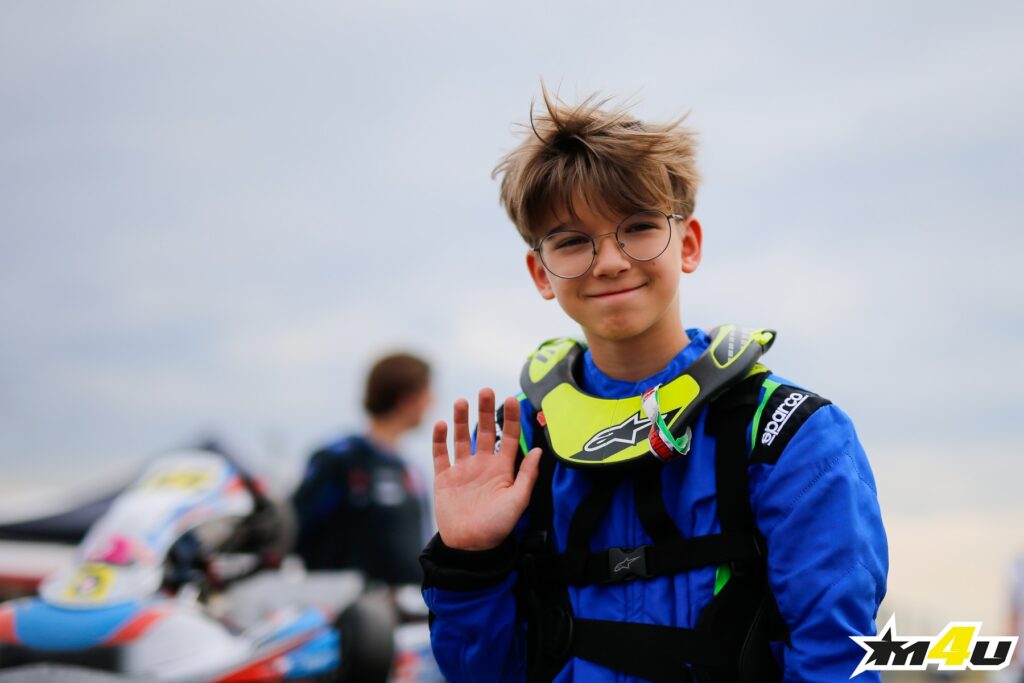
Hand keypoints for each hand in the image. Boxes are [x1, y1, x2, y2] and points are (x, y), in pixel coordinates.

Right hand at [432, 388, 541, 550]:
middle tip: (486, 391)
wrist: (470, 547)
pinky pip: (440, 454)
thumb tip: (539, 449)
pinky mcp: (444, 478)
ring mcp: (462, 470)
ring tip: (462, 401)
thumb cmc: (497, 527)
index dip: (510, 418)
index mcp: (502, 469)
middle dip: (485, 411)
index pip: (508, 437)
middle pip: (484, 431)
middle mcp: (482, 465)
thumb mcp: (518, 500)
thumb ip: (527, 475)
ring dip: (461, 419)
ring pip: (461, 438)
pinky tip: (440, 424)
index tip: (512, 399)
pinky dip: (439, 439)